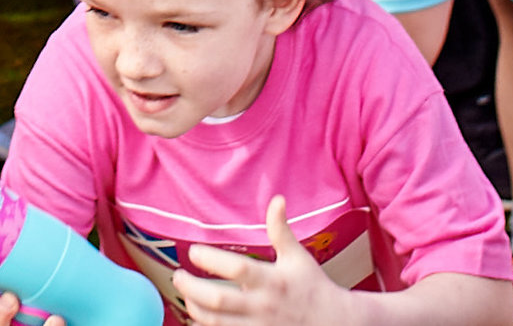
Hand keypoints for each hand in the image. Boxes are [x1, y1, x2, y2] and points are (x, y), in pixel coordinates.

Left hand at [175, 197, 348, 323]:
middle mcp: (263, 306)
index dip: (210, 259)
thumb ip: (281, 231)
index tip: (193, 252)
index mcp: (273, 281)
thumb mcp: (298, 257)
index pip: (237, 269)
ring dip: (194, 308)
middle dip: (191, 288)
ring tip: (186, 294)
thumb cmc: (313, 287)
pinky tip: (199, 315)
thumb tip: (277, 199)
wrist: (335, 324)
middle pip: (218, 300)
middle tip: (177, 276)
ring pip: (215, 322)